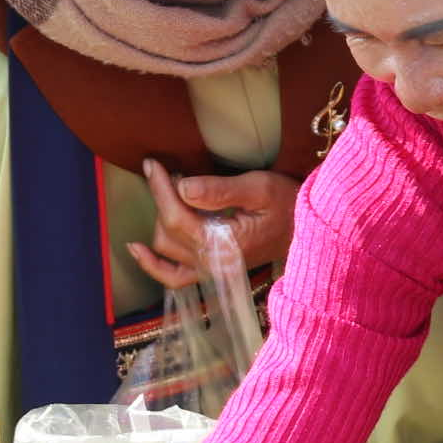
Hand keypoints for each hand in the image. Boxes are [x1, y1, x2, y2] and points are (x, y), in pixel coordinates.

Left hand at [127, 160, 297, 288]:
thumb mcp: (259, 188)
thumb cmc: (288, 205)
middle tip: (171, 171)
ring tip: (172, 193)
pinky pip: (173, 278)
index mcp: (225, 244)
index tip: (152, 164)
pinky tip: (136, 248)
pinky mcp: (211, 272)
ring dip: (161, 220)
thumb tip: (182, 187)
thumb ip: (220, 190)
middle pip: (167, 231)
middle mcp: (213, 264)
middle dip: (163, 198)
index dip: (160, 188)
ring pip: (165, 248)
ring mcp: (210, 271)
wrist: (307, 231)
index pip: (177, 217)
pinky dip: (153, 265)